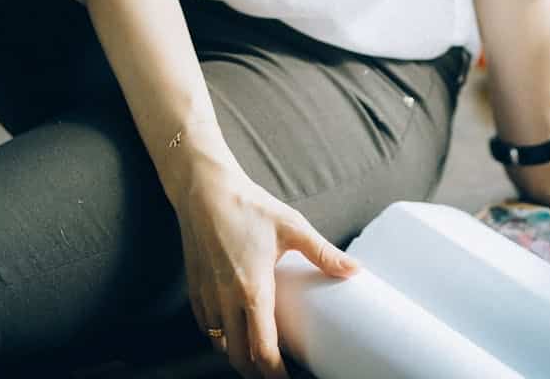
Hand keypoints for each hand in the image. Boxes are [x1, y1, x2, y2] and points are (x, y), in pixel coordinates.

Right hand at [173, 161, 359, 377]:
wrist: (205, 190)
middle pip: (239, 358)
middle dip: (258, 374)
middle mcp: (226, 301)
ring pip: (220, 345)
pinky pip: (206, 327)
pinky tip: (234, 329)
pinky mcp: (194, 289)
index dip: (276, 375)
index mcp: (253, 291)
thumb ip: (323, 253)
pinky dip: (220, 337)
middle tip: (277, 374)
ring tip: (258, 355)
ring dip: (238, 355)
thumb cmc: (249, 206)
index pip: (263, 352)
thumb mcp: (292, 226)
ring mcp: (206, 297)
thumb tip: (354, 269)